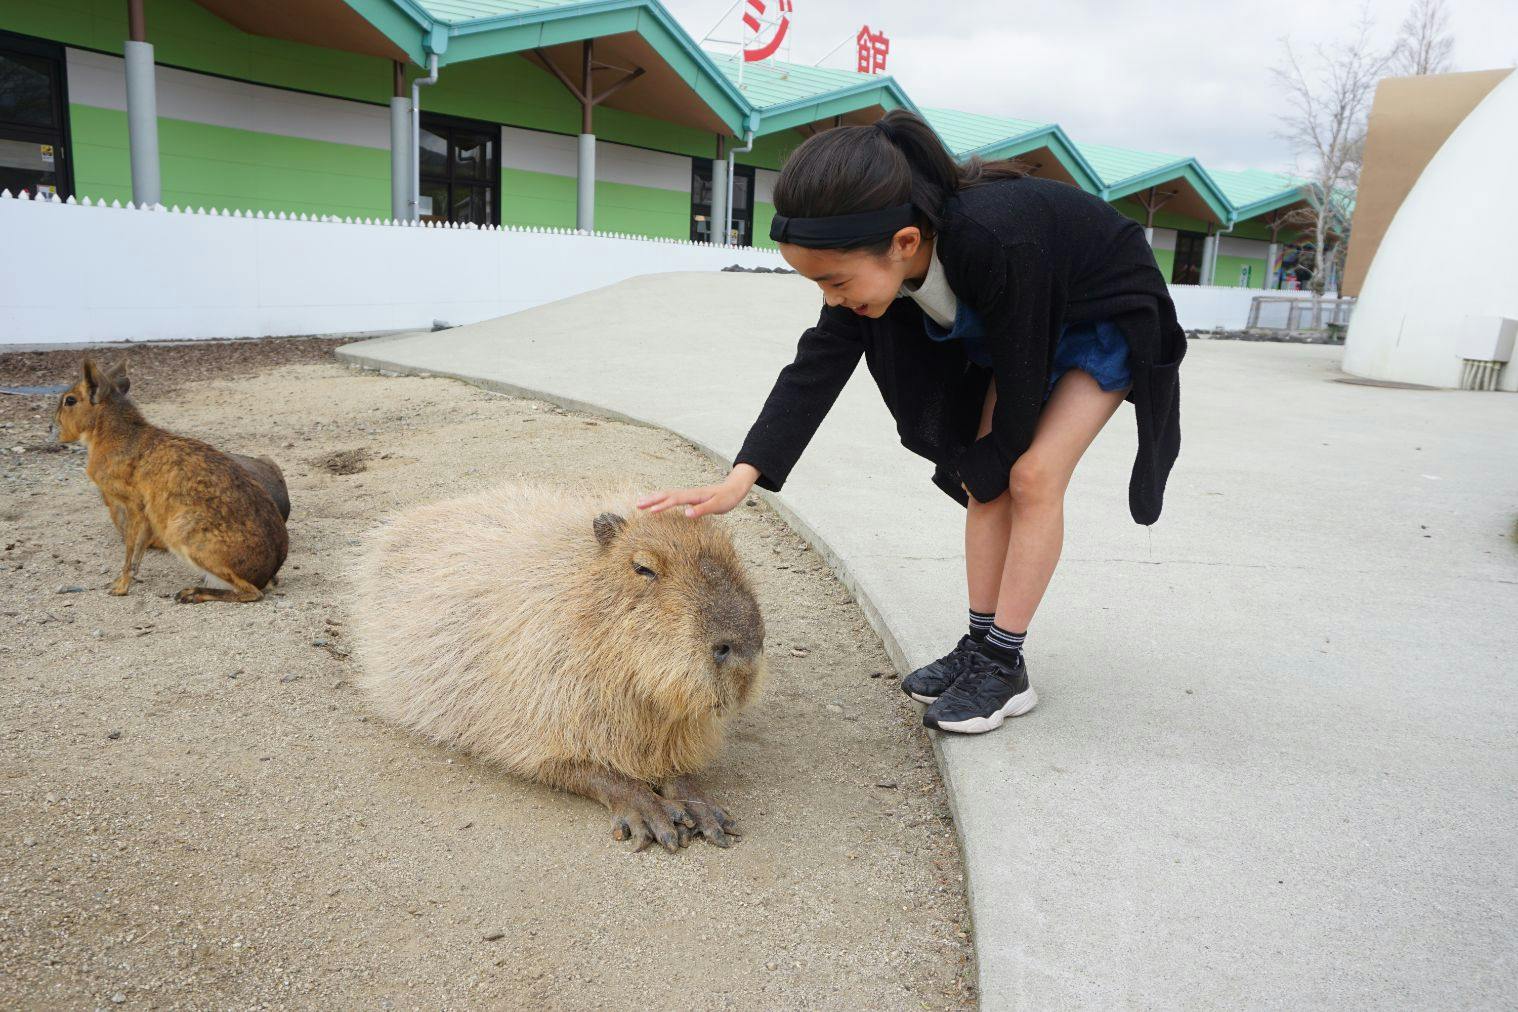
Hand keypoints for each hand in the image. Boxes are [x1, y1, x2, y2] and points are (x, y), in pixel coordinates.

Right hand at [637, 465, 757, 518]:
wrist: (734, 488)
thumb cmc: (727, 498)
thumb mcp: (718, 506)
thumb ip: (702, 510)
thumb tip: (686, 514)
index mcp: (694, 495)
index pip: (674, 500)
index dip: (662, 505)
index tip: (650, 511)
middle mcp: (689, 493)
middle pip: (666, 494)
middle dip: (651, 499)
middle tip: (637, 505)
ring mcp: (688, 494)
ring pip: (667, 494)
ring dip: (654, 498)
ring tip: (640, 503)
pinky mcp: (689, 497)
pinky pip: (671, 497)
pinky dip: (661, 499)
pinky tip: (656, 503)